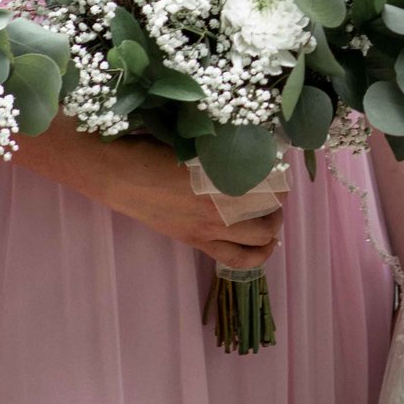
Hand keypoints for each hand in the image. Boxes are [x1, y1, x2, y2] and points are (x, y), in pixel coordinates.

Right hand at [83, 135, 285, 270]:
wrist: (122, 175)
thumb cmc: (157, 149)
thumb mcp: (199, 144)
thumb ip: (228, 152)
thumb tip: (257, 149)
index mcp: (223, 180)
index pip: (273, 186)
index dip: (281, 178)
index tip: (279, 169)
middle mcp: (220, 210)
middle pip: (270, 218)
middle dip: (278, 208)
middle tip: (274, 195)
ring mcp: (208, 231)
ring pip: (257, 244)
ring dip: (270, 233)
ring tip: (269, 221)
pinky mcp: (195, 242)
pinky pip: (235, 259)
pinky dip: (254, 255)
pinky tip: (259, 244)